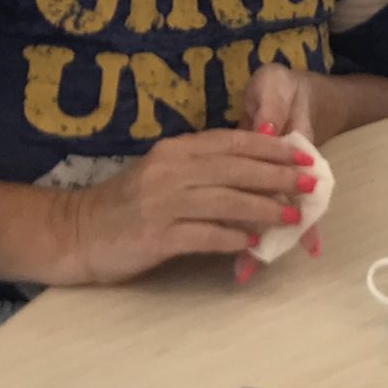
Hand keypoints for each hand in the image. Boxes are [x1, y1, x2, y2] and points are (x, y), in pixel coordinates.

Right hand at [51, 128, 312, 285]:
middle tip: (312, 183)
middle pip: (236, 169)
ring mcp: (163, 203)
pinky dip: (231, 239)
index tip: (304, 155)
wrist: (76, 231)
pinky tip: (252, 244)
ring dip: (264, 209)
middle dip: (279, 176)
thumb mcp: (162, 172)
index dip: (272, 149)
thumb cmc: (126, 204)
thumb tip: (252, 170)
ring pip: (226, 201)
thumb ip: (201, 167)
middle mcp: (171, 170)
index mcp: (176, 150)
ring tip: (293, 217)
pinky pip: (203, 235)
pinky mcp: (156, 236)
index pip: (233, 142)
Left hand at [240, 66, 326, 257]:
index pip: (291, 180)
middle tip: (253, 269)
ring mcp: (266, 179)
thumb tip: (265, 129)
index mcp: (292, 145)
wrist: (285, 92)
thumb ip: (272, 104)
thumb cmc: (280, 89)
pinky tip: (235, 256)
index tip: (301, 237)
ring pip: (265, 214)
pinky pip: (248, 208)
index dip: (296, 208)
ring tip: (242, 274)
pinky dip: (242, 230)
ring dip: (258, 242)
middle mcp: (282, 170)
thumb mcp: (276, 86)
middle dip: (274, 239)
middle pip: (282, 207)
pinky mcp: (248, 182)